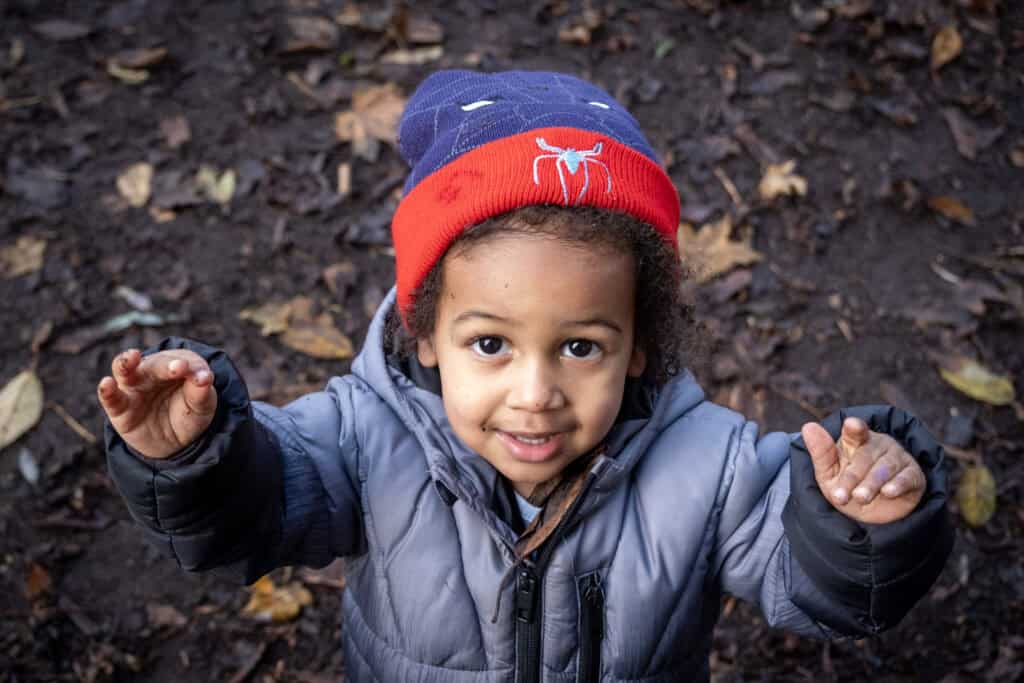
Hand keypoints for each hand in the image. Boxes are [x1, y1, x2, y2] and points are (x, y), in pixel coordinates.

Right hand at [97, 349, 217, 458]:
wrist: (174, 443)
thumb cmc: (188, 415)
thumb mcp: (201, 406)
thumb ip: (201, 392)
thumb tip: (205, 378)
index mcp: (176, 365)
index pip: (185, 360)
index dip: (193, 367)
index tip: (204, 378)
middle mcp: (151, 371)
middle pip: (156, 364)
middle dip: (167, 365)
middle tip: (179, 368)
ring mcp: (132, 387)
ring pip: (125, 369)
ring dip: (126, 362)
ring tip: (132, 356)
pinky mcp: (119, 407)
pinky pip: (111, 397)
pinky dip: (107, 390)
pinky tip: (107, 383)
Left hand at [801, 417, 925, 524]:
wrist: (872, 515)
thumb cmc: (847, 486)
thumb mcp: (828, 474)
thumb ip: (821, 452)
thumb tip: (808, 426)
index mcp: (855, 441)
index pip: (855, 431)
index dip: (854, 428)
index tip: (852, 425)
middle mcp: (878, 444)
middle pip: (865, 457)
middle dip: (852, 477)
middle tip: (840, 496)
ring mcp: (897, 458)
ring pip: (885, 468)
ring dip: (871, 483)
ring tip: (860, 497)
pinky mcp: (913, 474)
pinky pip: (907, 477)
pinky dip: (898, 484)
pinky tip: (888, 492)